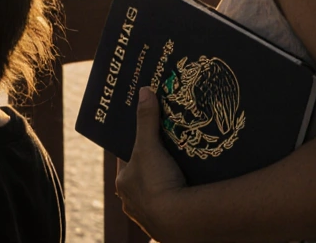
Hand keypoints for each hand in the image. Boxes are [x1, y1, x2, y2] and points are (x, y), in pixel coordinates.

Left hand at [115, 86, 188, 239]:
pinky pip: (172, 202)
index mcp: (124, 183)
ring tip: (184, 162)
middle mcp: (132, 200)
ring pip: (158, 189)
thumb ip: (147, 120)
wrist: (178, 221)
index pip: (127, 157)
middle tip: (171, 144)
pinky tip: (191, 184)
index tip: (149, 129)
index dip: (137, 141)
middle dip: (156, 160)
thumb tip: (144, 92)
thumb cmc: (156, 182)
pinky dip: (179, 193)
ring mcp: (150, 213)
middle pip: (144, 173)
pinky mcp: (167, 223)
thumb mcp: (149, 146)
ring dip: (169, 177)